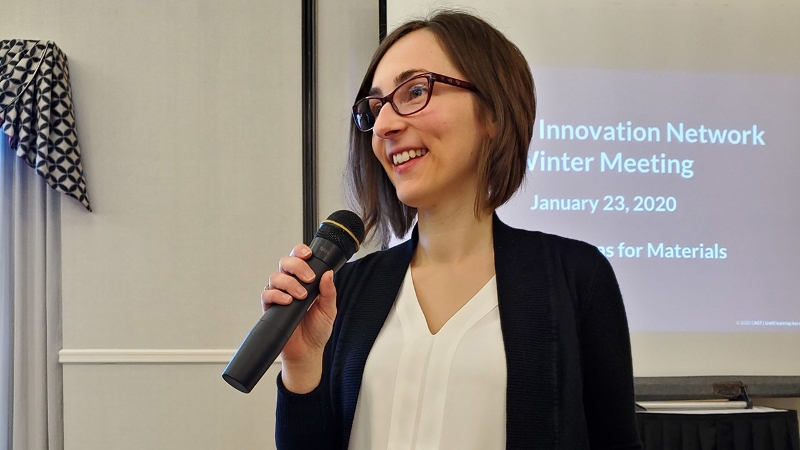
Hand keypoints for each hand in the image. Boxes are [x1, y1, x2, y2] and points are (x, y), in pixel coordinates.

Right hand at [261, 244, 337, 392]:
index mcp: (305, 281)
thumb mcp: (329, 310)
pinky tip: (287, 301)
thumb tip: (328, 274)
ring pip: (275, 276)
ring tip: (301, 296)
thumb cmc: (317, 330)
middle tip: (308, 278)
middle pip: (285, 262)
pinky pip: (267, 294)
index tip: (308, 254)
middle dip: (296, 266)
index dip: (300, 252)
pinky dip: (277, 295)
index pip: (299, 259)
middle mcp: (290, 285)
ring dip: (289, 282)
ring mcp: (279, 295)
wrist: (307, 352)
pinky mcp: (271, 308)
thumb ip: (329, 292)